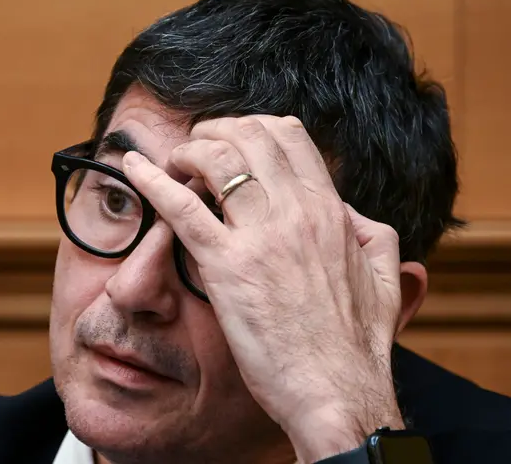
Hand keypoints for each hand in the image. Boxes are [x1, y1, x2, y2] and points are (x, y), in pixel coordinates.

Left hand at [121, 115, 407, 462]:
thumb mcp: (383, 276)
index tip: (232, 138)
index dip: (252, 127)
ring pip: (215, 161)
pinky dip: (152, 180)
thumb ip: (370, 233)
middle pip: (247, 137)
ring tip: (171, 162)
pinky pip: (182, 208)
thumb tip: (349, 212)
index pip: (288, 137)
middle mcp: (295, 212)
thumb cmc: (355, 344)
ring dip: (186, 152)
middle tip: (194, 145)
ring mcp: (259, 237)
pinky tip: (134, 167)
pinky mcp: (226, 267)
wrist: (336, 390)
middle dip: (214, 131)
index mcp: (329, 211)